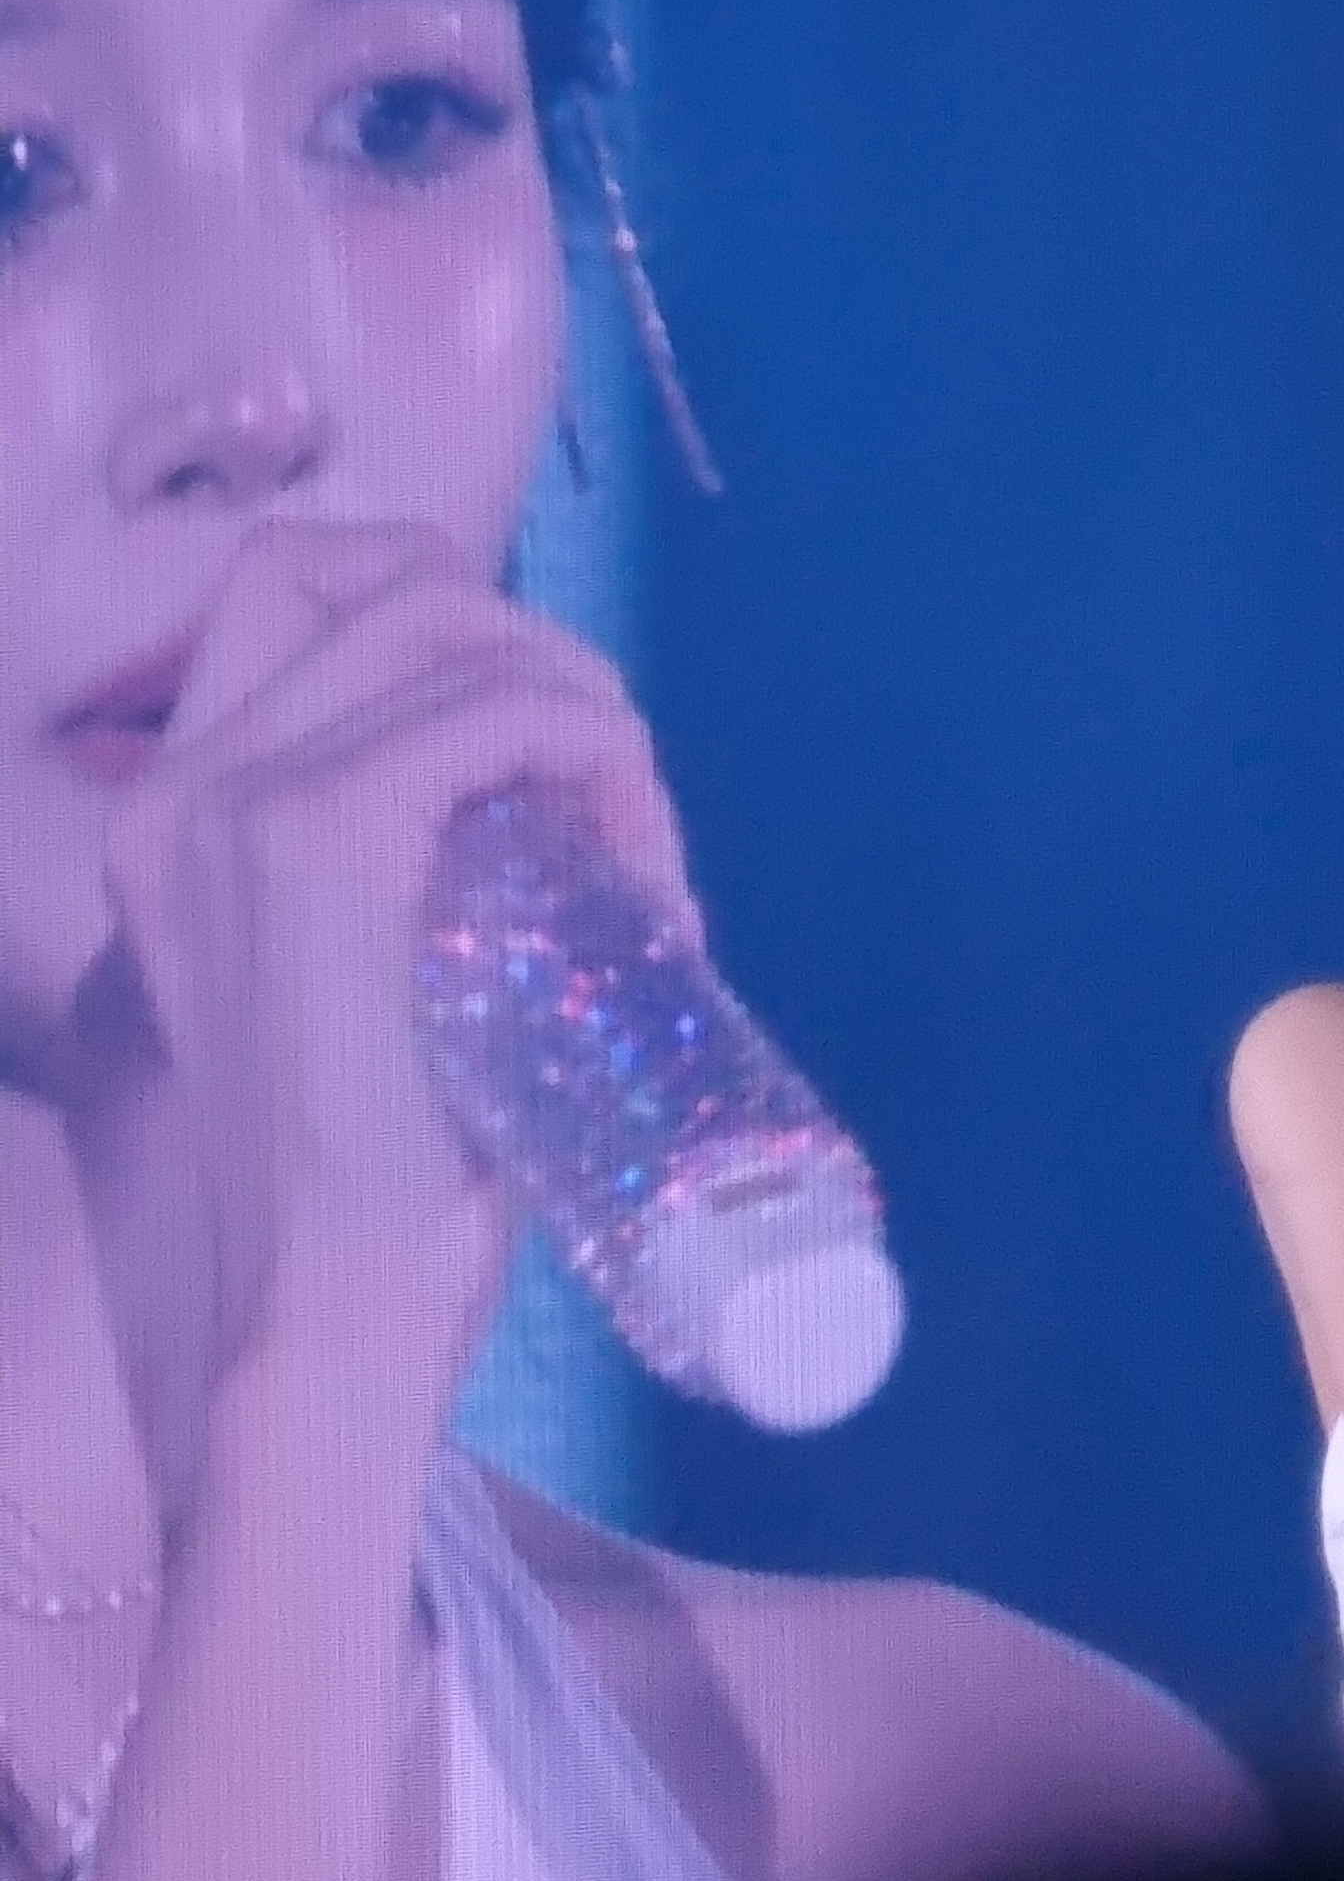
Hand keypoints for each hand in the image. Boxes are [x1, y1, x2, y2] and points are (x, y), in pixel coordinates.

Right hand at [96, 518, 699, 1463]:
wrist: (337, 1301)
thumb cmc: (379, 1183)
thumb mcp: (370, 990)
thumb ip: (408, 889)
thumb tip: (554, 823)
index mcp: (168, 809)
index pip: (292, 591)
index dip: (445, 617)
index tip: (546, 727)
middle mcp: (177, 785)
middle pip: (370, 579)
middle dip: (522, 643)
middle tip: (614, 771)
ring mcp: (236, 805)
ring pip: (440, 632)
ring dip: (573, 700)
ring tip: (637, 825)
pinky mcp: (322, 842)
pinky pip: (486, 718)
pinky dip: (586, 746)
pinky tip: (633, 837)